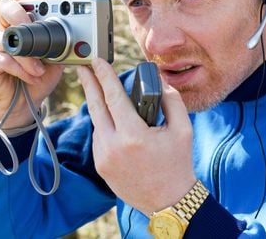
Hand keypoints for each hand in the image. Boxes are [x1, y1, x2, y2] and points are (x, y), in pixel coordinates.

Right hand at [0, 0, 64, 126]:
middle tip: (33, 28)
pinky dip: (19, 69)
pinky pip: (0, 58)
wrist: (25, 105)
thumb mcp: (57, 59)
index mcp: (23, 22)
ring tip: (40, 69)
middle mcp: (6, 28)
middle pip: (5, 6)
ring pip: (6, 38)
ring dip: (27, 56)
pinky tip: (31, 76)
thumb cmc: (39, 76)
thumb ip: (64, 45)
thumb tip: (85, 39)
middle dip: (20, 15)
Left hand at [76, 59, 195, 214]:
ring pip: (98, 124)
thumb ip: (172, 101)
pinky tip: (113, 122)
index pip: (113, 97)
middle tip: (82, 67)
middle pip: (95, 107)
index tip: (96, 62)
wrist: (169, 203)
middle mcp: (113, 147)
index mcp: (133, 135)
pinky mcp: (101, 167)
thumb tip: (160, 81)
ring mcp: (104, 158)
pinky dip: (105, 127)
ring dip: (101, 108)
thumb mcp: (183, 130)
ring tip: (106, 95)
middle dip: (88, 84)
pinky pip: (99, 139)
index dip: (104, 76)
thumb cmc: (178, 165)